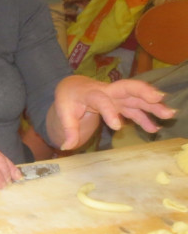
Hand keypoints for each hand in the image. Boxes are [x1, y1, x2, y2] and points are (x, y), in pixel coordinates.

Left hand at [51, 76, 174, 150]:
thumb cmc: (68, 99)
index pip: (100, 100)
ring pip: (136, 97)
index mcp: (89, 93)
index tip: (117, 127)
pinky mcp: (121, 102)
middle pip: (126, 87)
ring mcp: (116, 96)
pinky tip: (155, 127)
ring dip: (153, 105)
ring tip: (169, 114)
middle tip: (159, 98)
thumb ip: (67, 130)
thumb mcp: (63, 112)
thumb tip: (66, 146)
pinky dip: (146, 117)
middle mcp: (106, 91)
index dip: (109, 112)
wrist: (73, 87)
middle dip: (143, 92)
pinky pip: (136, 108)